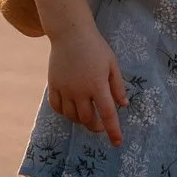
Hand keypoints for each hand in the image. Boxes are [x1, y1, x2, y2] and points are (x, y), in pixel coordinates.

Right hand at [48, 30, 126, 145]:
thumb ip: (117, 86)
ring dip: (81, 121)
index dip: (113, 131)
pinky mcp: (53, 85)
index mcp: (97, 85)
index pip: (107, 114)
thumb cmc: (96, 48)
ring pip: (71, 116)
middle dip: (95, 127)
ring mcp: (64, 88)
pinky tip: (71, 110)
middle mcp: (79, 90)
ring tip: (87, 116)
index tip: (117, 143)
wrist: (70, 33)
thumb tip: (123, 105)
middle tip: (101, 125)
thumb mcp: (112, 64)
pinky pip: (56, 107)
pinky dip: (64, 113)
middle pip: (87, 119)